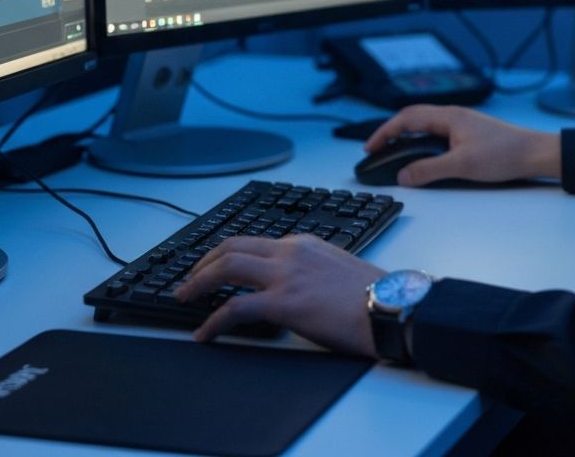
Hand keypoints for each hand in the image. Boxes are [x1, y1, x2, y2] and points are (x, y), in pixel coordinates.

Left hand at [174, 234, 385, 355]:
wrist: (390, 306)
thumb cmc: (372, 295)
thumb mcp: (336, 268)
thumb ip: (309, 269)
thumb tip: (292, 286)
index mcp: (302, 243)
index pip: (252, 241)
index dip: (225, 254)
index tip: (212, 266)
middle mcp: (290, 252)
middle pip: (232, 247)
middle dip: (203, 262)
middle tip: (189, 279)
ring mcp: (285, 275)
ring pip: (226, 267)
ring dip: (198, 282)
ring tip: (184, 297)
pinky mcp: (284, 302)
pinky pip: (235, 308)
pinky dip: (213, 321)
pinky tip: (205, 333)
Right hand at [364, 104, 560, 186]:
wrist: (535, 154)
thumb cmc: (505, 154)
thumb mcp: (462, 165)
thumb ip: (429, 170)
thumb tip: (403, 175)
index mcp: (448, 116)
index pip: (406, 119)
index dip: (384, 132)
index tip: (370, 148)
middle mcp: (453, 116)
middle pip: (412, 118)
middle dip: (391, 133)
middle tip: (376, 150)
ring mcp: (462, 124)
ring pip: (425, 125)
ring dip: (406, 137)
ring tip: (394, 153)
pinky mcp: (469, 135)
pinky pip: (437, 133)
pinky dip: (422, 142)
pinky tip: (423, 156)